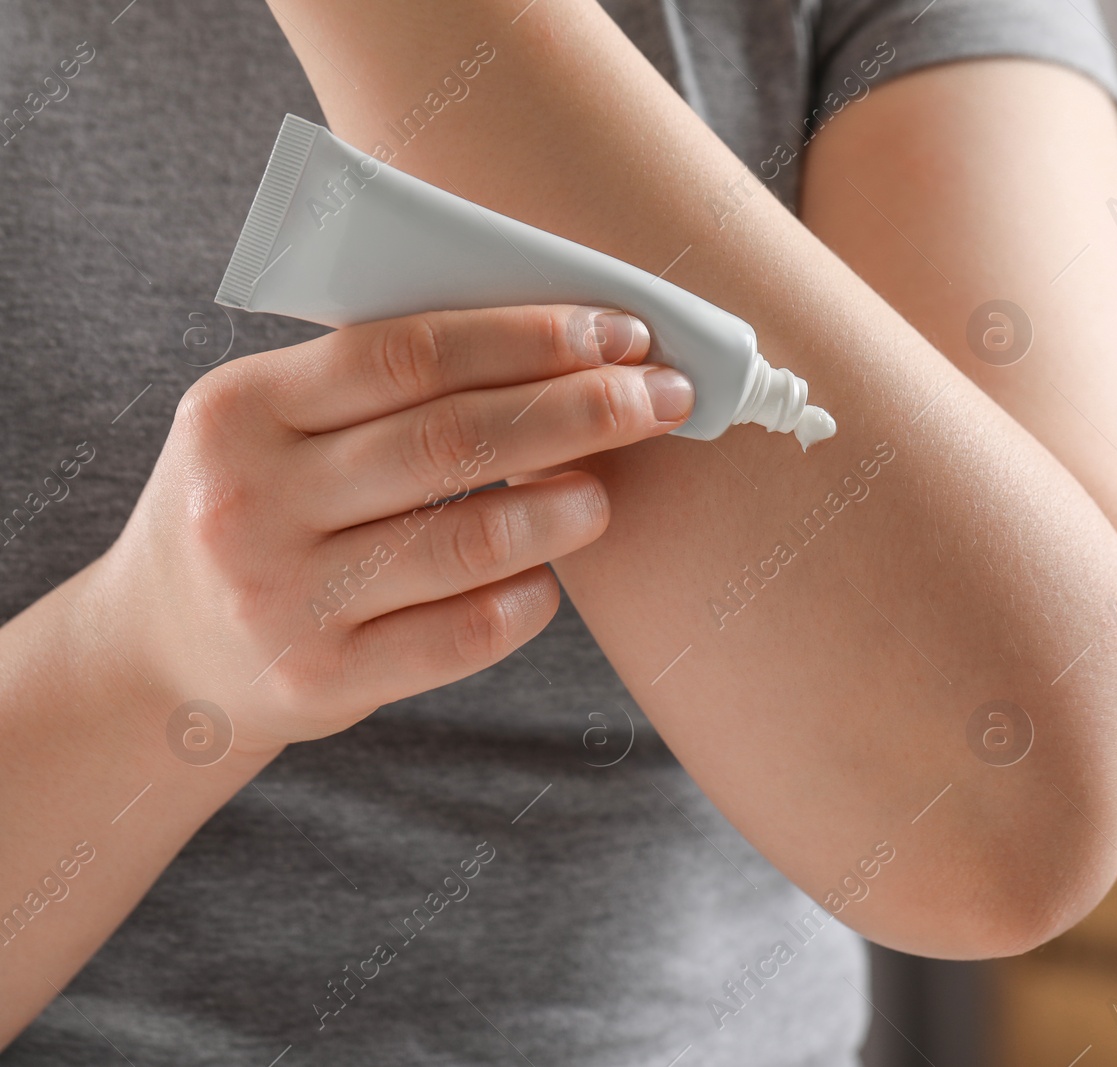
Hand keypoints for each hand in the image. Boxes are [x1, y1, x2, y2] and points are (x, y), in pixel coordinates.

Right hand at [91, 304, 691, 751]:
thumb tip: (561, 344)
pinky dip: (525, 601)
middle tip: (661, 398)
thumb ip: (379, 384)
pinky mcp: (320, 681)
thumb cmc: (255, 511)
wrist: (159, 655)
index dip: (530, 337)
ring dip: (563, 509)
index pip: (410, 351)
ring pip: (464, 542)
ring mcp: (282, 599)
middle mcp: (251, 501)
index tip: (621, 333)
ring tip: (606, 494)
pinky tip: (549, 580)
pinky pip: (458, 638)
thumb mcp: (270, 427)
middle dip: (579, 410)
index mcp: (240, 408)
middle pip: (452, 439)